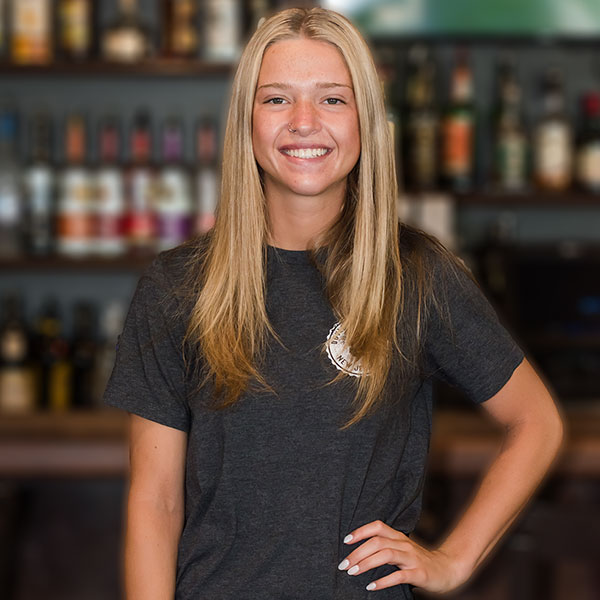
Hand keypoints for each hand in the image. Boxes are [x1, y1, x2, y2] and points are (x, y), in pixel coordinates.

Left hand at [337, 520, 469, 592]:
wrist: (447, 570)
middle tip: (343, 564)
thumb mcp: (401, 549)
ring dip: (366, 563)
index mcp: (398, 536)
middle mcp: (404, 544)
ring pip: (385, 554)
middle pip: (377, 541)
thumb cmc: (418, 561)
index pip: (377, 526)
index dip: (360, 531)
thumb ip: (384, 547)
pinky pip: (398, 575)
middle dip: (357, 552)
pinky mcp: (418, 573)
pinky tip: (371, 586)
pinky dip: (382, 581)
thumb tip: (358, 552)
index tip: (345, 541)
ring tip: (353, 572)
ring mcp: (411, 558)